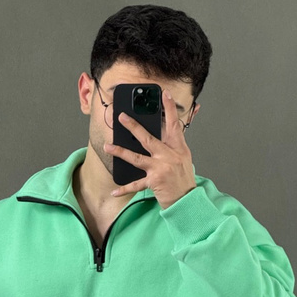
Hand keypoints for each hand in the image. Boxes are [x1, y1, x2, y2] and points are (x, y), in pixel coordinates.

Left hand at [104, 88, 196, 209]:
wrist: (188, 201)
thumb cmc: (183, 181)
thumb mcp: (183, 160)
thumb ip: (173, 147)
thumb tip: (161, 135)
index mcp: (179, 149)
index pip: (174, 125)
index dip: (169, 109)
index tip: (164, 95)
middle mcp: (170, 156)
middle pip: (148, 138)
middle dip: (133, 126)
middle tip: (122, 117)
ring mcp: (162, 168)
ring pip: (137, 157)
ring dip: (120, 152)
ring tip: (108, 147)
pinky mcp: (155, 181)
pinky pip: (136, 184)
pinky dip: (124, 189)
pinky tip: (114, 191)